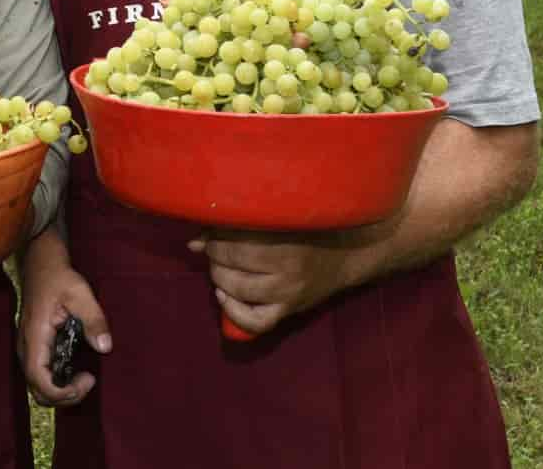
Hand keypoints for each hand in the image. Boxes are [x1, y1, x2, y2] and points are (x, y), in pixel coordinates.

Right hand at [18, 261, 110, 406]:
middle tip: (89, 382)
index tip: (87, 380)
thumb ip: (93, 320)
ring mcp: (28, 349)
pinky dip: (58, 382)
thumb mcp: (81, 293)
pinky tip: (77, 370)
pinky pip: (41, 375)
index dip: (61, 391)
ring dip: (61, 391)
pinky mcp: (34, 348)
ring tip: (85, 378)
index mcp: (35, 336)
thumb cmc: (59, 277)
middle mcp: (26, 347)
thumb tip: (105, 346)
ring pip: (37, 386)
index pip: (38, 379)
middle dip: (63, 397)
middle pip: (36, 390)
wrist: (41, 264)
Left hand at [188, 226, 378, 335]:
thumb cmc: (308, 230)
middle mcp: (288, 269)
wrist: (349, 253)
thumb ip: (239, 226)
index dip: (216, 235)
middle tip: (217, 248)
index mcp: (286, 239)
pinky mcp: (289, 310)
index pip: (236, 239)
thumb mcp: (280, 220)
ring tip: (221, 267)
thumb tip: (193, 242)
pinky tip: (224, 295)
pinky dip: (233, 312)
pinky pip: (255, 322)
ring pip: (238, 290)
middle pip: (232, 262)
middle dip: (216, 254)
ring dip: (219, 277)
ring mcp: (289, 293)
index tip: (215, 231)